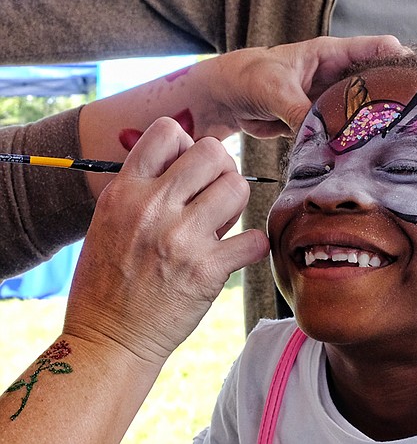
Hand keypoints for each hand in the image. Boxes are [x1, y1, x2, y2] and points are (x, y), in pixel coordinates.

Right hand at [64, 117, 269, 364]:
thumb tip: (188, 157)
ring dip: (236, 204)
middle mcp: (153, 207)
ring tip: (221, 225)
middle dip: (220, 170)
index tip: (187, 171)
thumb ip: (143, 186)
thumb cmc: (108, 280)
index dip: (186, 144)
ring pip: (237, 187)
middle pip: (213, 152)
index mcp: (125, 191)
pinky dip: (253, 246)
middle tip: (213, 195)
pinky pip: (254, 239)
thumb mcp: (109, 220)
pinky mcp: (207, 270)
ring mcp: (181, 238)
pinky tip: (236, 254)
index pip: (168, 130)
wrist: (108, 340)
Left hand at [196, 35, 406, 137]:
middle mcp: (335, 77)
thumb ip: (302, 113)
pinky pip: (339, 133)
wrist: (226, 98)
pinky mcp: (318, 122)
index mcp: (331, 55)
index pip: (378, 50)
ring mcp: (328, 101)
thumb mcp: (276, 90)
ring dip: (369, 128)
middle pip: (375, 85)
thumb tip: (323, 141)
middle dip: (391, 101)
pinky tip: (359, 157)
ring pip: (359, 113)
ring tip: (390, 145)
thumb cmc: (249, 76)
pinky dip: (347, 145)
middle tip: (410, 123)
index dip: (401, 62)